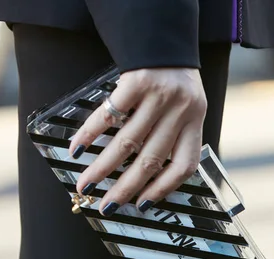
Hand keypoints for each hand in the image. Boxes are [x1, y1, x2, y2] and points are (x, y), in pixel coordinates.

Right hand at [69, 68, 206, 215]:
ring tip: (86, 183)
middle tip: (106, 205)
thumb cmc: (173, 81)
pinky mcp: (136, 81)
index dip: (163, 189)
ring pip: (127, 142)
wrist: (163, 38)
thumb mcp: (186, 108)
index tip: (142, 205)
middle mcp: (180, 110)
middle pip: (150, 159)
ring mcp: (158, 96)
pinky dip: (90, 133)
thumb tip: (145, 178)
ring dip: (102, 167)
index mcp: (195, 121)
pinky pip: (109, 115)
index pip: (183, 165)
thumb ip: (173, 136)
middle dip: (124, 188)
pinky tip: (77, 148)